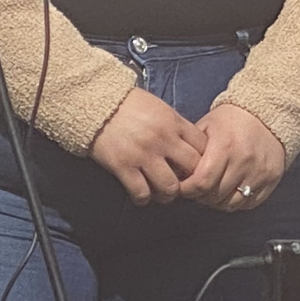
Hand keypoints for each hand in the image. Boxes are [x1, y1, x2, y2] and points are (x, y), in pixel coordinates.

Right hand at [88, 88, 205, 204]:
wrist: (96, 102)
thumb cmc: (128, 104)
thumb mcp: (160, 108)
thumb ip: (176, 126)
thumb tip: (191, 148)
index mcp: (173, 122)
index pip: (202, 148)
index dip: (203, 161)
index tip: (195, 168)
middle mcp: (162, 139)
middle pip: (192, 170)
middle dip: (191, 180)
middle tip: (183, 185)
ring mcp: (142, 154)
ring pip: (170, 187)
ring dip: (168, 194)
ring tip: (162, 193)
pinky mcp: (123, 166)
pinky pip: (141, 192)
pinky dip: (143, 198)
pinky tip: (141, 195)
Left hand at [179, 101, 287, 211]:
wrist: (268, 114)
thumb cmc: (232, 120)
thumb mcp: (207, 126)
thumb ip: (191, 149)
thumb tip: (175, 172)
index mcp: (225, 147)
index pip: (202, 182)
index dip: (188, 190)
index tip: (183, 188)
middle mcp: (244, 161)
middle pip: (215, 196)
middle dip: (200, 196)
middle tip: (196, 189)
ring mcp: (259, 172)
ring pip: (231, 203)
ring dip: (217, 202)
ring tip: (211, 191)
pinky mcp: (271, 179)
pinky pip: (249, 203)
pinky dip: (235, 202)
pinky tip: (229, 191)